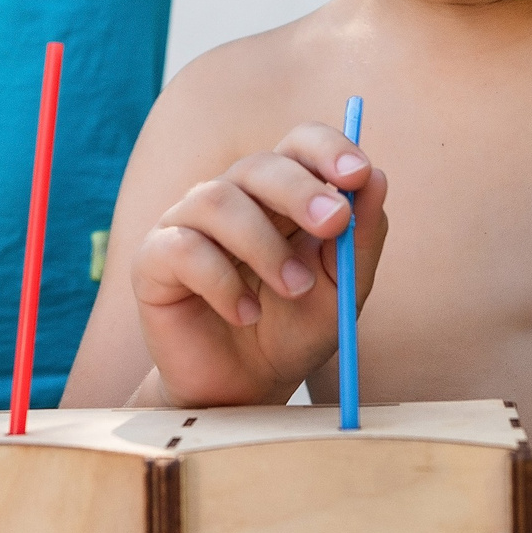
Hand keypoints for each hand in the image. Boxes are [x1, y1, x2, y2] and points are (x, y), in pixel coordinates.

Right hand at [133, 122, 388, 407]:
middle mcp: (232, 196)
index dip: (327, 149)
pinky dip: (222, 282)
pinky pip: (184, 249)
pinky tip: (246, 314)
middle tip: (334, 223)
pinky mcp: (154, 260)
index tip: (359, 174)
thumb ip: (360, 239)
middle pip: (259, 165)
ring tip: (295, 289)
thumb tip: (377, 179)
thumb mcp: (342, 290)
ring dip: (265, 245)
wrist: (244, 389)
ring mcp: (187, 223)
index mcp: (280, 194)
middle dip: (301, 190)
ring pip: (219, 200)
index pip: (298, 143)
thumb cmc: (293, 330)